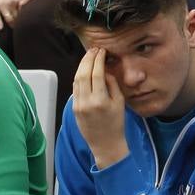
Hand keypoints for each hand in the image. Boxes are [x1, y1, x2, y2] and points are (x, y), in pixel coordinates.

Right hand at [0, 0, 25, 30]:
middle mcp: (12, 2)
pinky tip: (0, 28)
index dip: (28, 17)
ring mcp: (2, 4)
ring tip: (15, 29)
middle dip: (21, 23)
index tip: (32, 21)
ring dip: (12, 24)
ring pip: (8, 18)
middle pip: (17, 17)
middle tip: (24, 28)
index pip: (25, 12)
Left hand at [72, 47, 129, 168]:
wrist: (105, 144)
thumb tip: (105, 70)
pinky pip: (75, 88)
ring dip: (82, 66)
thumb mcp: (119, 102)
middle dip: (88, 59)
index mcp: (100, 100)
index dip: (98, 59)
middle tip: (94, 50)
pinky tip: (84, 70)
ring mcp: (78, 105)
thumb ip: (112, 84)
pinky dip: (79, 76)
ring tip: (89, 57)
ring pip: (76, 79)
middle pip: (83, 73)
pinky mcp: (74, 108)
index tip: (102, 51)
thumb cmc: (116, 123)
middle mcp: (87, 101)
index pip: (97, 73)